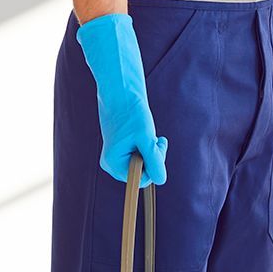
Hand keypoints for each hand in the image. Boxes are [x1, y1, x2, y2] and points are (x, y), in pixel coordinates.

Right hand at [75, 13, 168, 187]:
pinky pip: (138, 155)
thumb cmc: (131, 113)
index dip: (153, 165)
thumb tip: (161, 180)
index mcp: (113, 163)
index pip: (141, 179)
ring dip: (151, 151)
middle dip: (153, 158)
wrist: (120, 91)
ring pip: (141, 163)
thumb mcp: (146, 138)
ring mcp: (114, 156)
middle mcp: (111, 163)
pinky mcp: (119, 148)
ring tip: (152, 135)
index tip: (156, 146)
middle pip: (141, 172)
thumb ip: (154, 161)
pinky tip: (146, 133)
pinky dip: (146, 146)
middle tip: (157, 139)